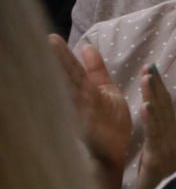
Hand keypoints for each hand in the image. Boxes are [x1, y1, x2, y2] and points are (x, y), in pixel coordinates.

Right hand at [49, 34, 131, 182]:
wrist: (114, 151)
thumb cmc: (110, 121)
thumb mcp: (106, 90)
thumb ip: (96, 69)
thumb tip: (87, 46)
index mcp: (86, 90)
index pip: (72, 70)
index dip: (63, 55)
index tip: (51, 37)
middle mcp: (81, 101)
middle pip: (68, 78)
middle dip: (59, 61)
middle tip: (48, 41)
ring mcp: (84, 115)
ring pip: (72, 92)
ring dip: (65, 77)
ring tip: (55, 60)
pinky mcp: (90, 128)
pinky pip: (86, 112)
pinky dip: (82, 100)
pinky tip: (80, 87)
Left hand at [135, 65, 175, 188]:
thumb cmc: (159, 178)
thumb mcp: (157, 151)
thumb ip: (158, 134)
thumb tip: (154, 115)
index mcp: (171, 133)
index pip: (165, 105)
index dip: (158, 87)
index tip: (151, 69)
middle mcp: (173, 135)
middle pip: (165, 105)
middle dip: (157, 85)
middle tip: (150, 65)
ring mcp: (168, 145)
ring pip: (160, 115)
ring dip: (154, 95)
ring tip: (147, 78)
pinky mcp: (159, 156)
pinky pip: (155, 134)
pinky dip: (151, 119)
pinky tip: (146, 105)